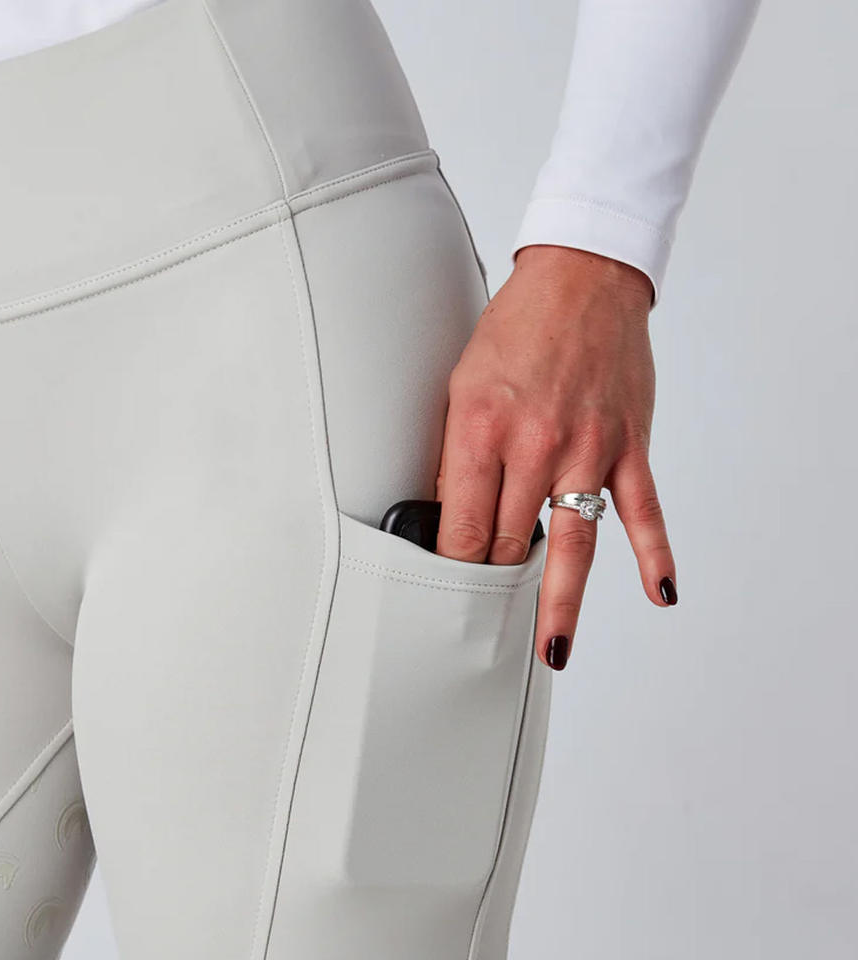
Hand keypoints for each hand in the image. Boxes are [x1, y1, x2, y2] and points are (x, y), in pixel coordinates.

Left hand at [435, 244, 676, 670]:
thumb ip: (457, 452)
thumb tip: (450, 511)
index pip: (461, 524)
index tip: (445, 592)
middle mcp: (535, 445)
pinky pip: (643, 511)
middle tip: (483, 616)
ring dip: (560, 603)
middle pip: (508, 540)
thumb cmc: (516, 327)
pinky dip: (654, 553)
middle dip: (492, 579)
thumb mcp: (461, 383)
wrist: (581, 278)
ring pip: (572, 545)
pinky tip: (658, 592)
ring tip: (551, 649)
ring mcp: (588, 449)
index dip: (451, 565)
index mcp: (482, 429)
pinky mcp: (628, 445)